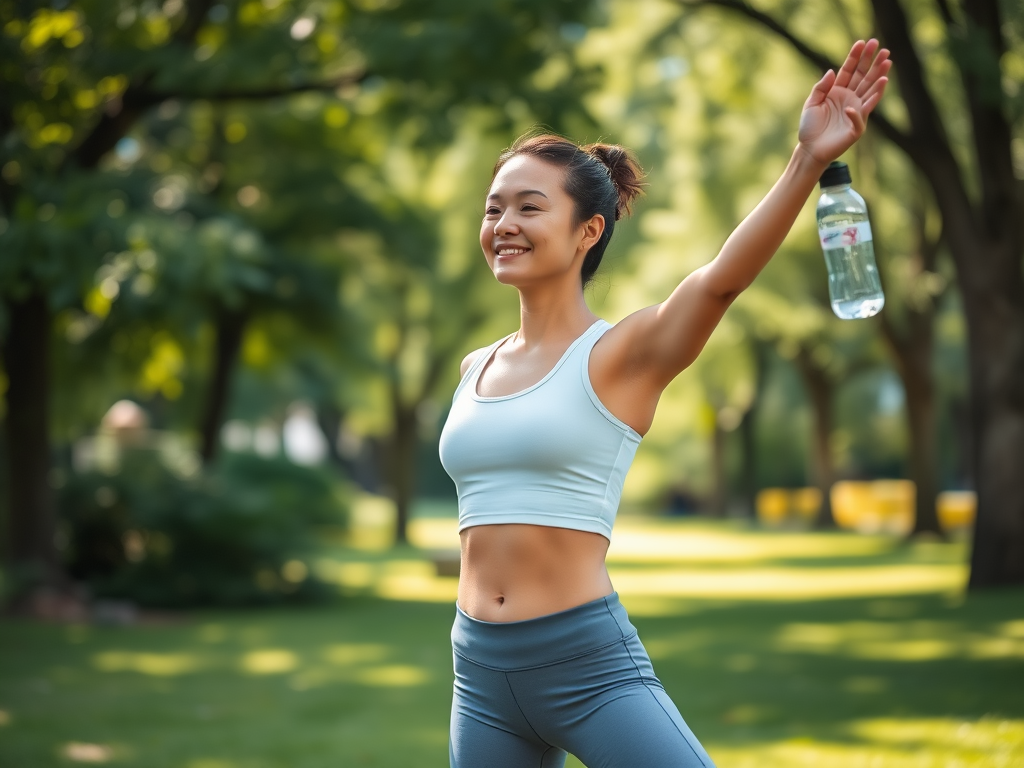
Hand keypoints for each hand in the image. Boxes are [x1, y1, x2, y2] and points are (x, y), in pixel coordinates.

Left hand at [797, 39, 890, 164]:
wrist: (809, 150)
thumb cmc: (810, 127)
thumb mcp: (811, 103)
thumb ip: (820, 87)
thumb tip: (832, 71)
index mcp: (838, 91)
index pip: (849, 71)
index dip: (856, 57)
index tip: (863, 42)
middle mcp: (850, 99)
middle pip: (863, 77)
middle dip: (872, 62)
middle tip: (881, 47)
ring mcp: (856, 112)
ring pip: (870, 92)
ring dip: (879, 78)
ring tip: (887, 62)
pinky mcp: (856, 128)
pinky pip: (860, 117)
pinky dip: (862, 108)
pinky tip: (875, 89)